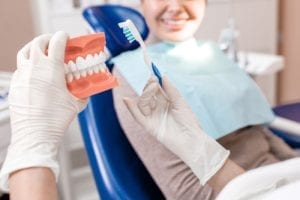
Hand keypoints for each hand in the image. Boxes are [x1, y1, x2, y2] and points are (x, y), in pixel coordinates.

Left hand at [0, 31, 86, 190]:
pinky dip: (28, 64)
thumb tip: (88, 88)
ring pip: (25, 52)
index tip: (67, 37)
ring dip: (34, 48)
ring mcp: (22, 76)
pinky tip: (35, 73)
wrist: (35, 135)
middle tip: (55, 42)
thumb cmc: (55, 120)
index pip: (57, 42)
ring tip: (42, 51)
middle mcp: (34, 68)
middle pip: (38, 42)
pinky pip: (20, 68)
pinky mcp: (15, 86)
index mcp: (51, 69)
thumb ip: (83, 91)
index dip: (63, 36)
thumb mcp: (77, 103)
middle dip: (48, 39)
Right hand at [124, 76, 228, 184]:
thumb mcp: (180, 102)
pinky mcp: (149, 126)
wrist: (192, 139)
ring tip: (153, 87)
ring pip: (142, 102)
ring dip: (146, 93)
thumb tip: (162, 75)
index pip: (156, 88)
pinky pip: (137, 116)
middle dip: (149, 85)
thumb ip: (170, 90)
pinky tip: (127, 99)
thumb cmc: (189, 122)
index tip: (151, 67)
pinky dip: (131, 108)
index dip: (152, 79)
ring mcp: (152, 117)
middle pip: (147, 94)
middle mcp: (157, 108)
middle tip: (154, 80)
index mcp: (166, 102)